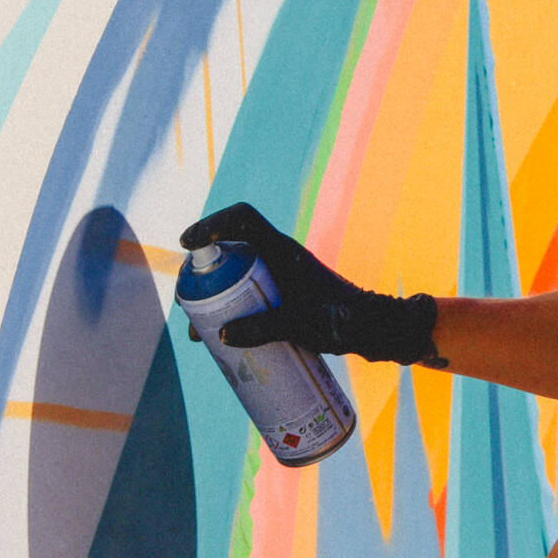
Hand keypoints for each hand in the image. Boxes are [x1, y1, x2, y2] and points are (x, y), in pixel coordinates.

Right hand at [179, 202, 442, 365]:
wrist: (371, 327)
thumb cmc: (340, 320)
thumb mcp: (299, 325)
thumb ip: (263, 329)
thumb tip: (222, 336)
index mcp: (282, 250)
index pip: (243, 218)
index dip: (212, 223)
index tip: (187, 243)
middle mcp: (279, 256)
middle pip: (231, 251)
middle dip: (203, 275)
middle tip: (187, 304)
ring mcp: (281, 275)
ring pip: (237, 276)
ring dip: (214, 297)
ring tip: (200, 333)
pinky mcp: (283, 294)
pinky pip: (248, 292)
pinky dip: (230, 308)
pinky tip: (222, 338)